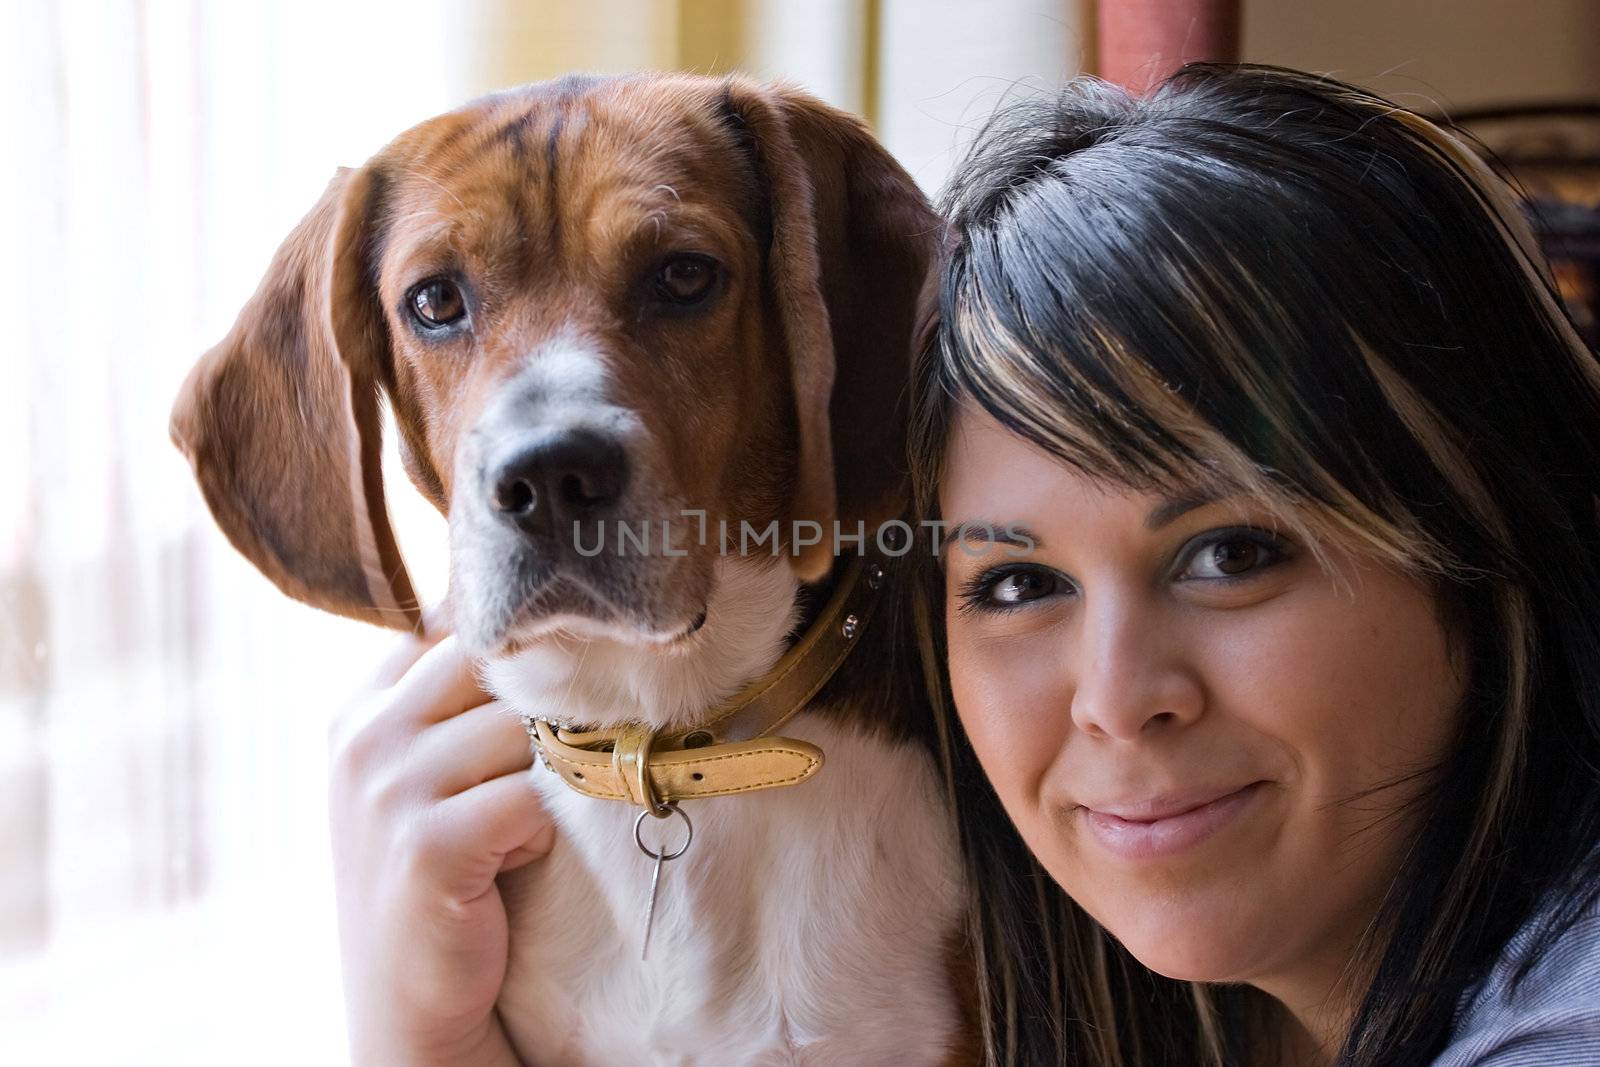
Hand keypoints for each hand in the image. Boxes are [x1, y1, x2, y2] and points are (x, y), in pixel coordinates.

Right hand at [328, 632, 552, 1066]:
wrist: (410, 998)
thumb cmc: (438, 870)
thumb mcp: (420, 769)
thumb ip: (453, 695)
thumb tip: (530, 616)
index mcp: (359, 708)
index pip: (453, 628)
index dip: (509, 655)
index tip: (529, 692)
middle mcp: (363, 738)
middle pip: (496, 667)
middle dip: (532, 714)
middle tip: (528, 773)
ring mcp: (388, 789)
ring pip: (522, 732)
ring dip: (540, 780)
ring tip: (509, 828)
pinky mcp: (428, 844)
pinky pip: (530, 799)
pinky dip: (538, 834)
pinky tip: (509, 865)